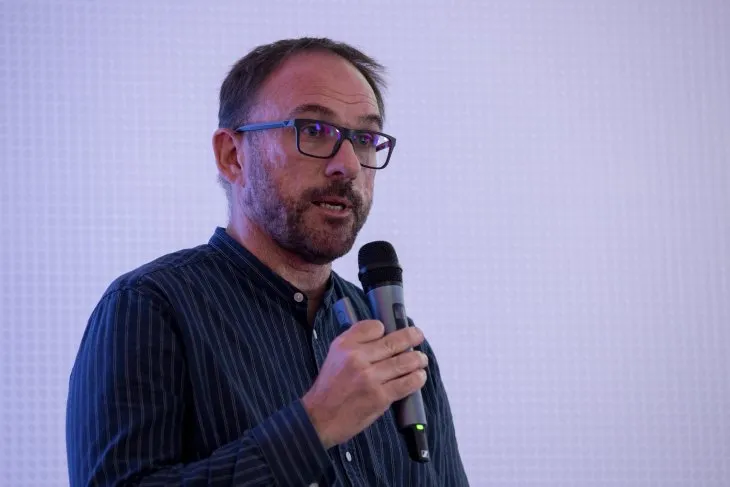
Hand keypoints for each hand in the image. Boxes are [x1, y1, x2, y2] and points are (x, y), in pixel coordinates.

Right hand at [301, 320, 427, 448]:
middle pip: (393, 342)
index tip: (390, 332)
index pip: (374, 327)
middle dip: (411, 337)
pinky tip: (419, 376)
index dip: (385, 328)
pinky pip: (406, 384)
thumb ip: (355, 342)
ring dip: (418, 359)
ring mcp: (370, 378)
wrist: (319, 418)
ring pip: (404, 362)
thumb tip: (382, 333)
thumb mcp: (334, 355)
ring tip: (422, 359)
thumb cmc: (329, 387)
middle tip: (418, 335)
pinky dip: (417, 378)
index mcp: (345, 346)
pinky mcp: (380, 397)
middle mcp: (357, 358)